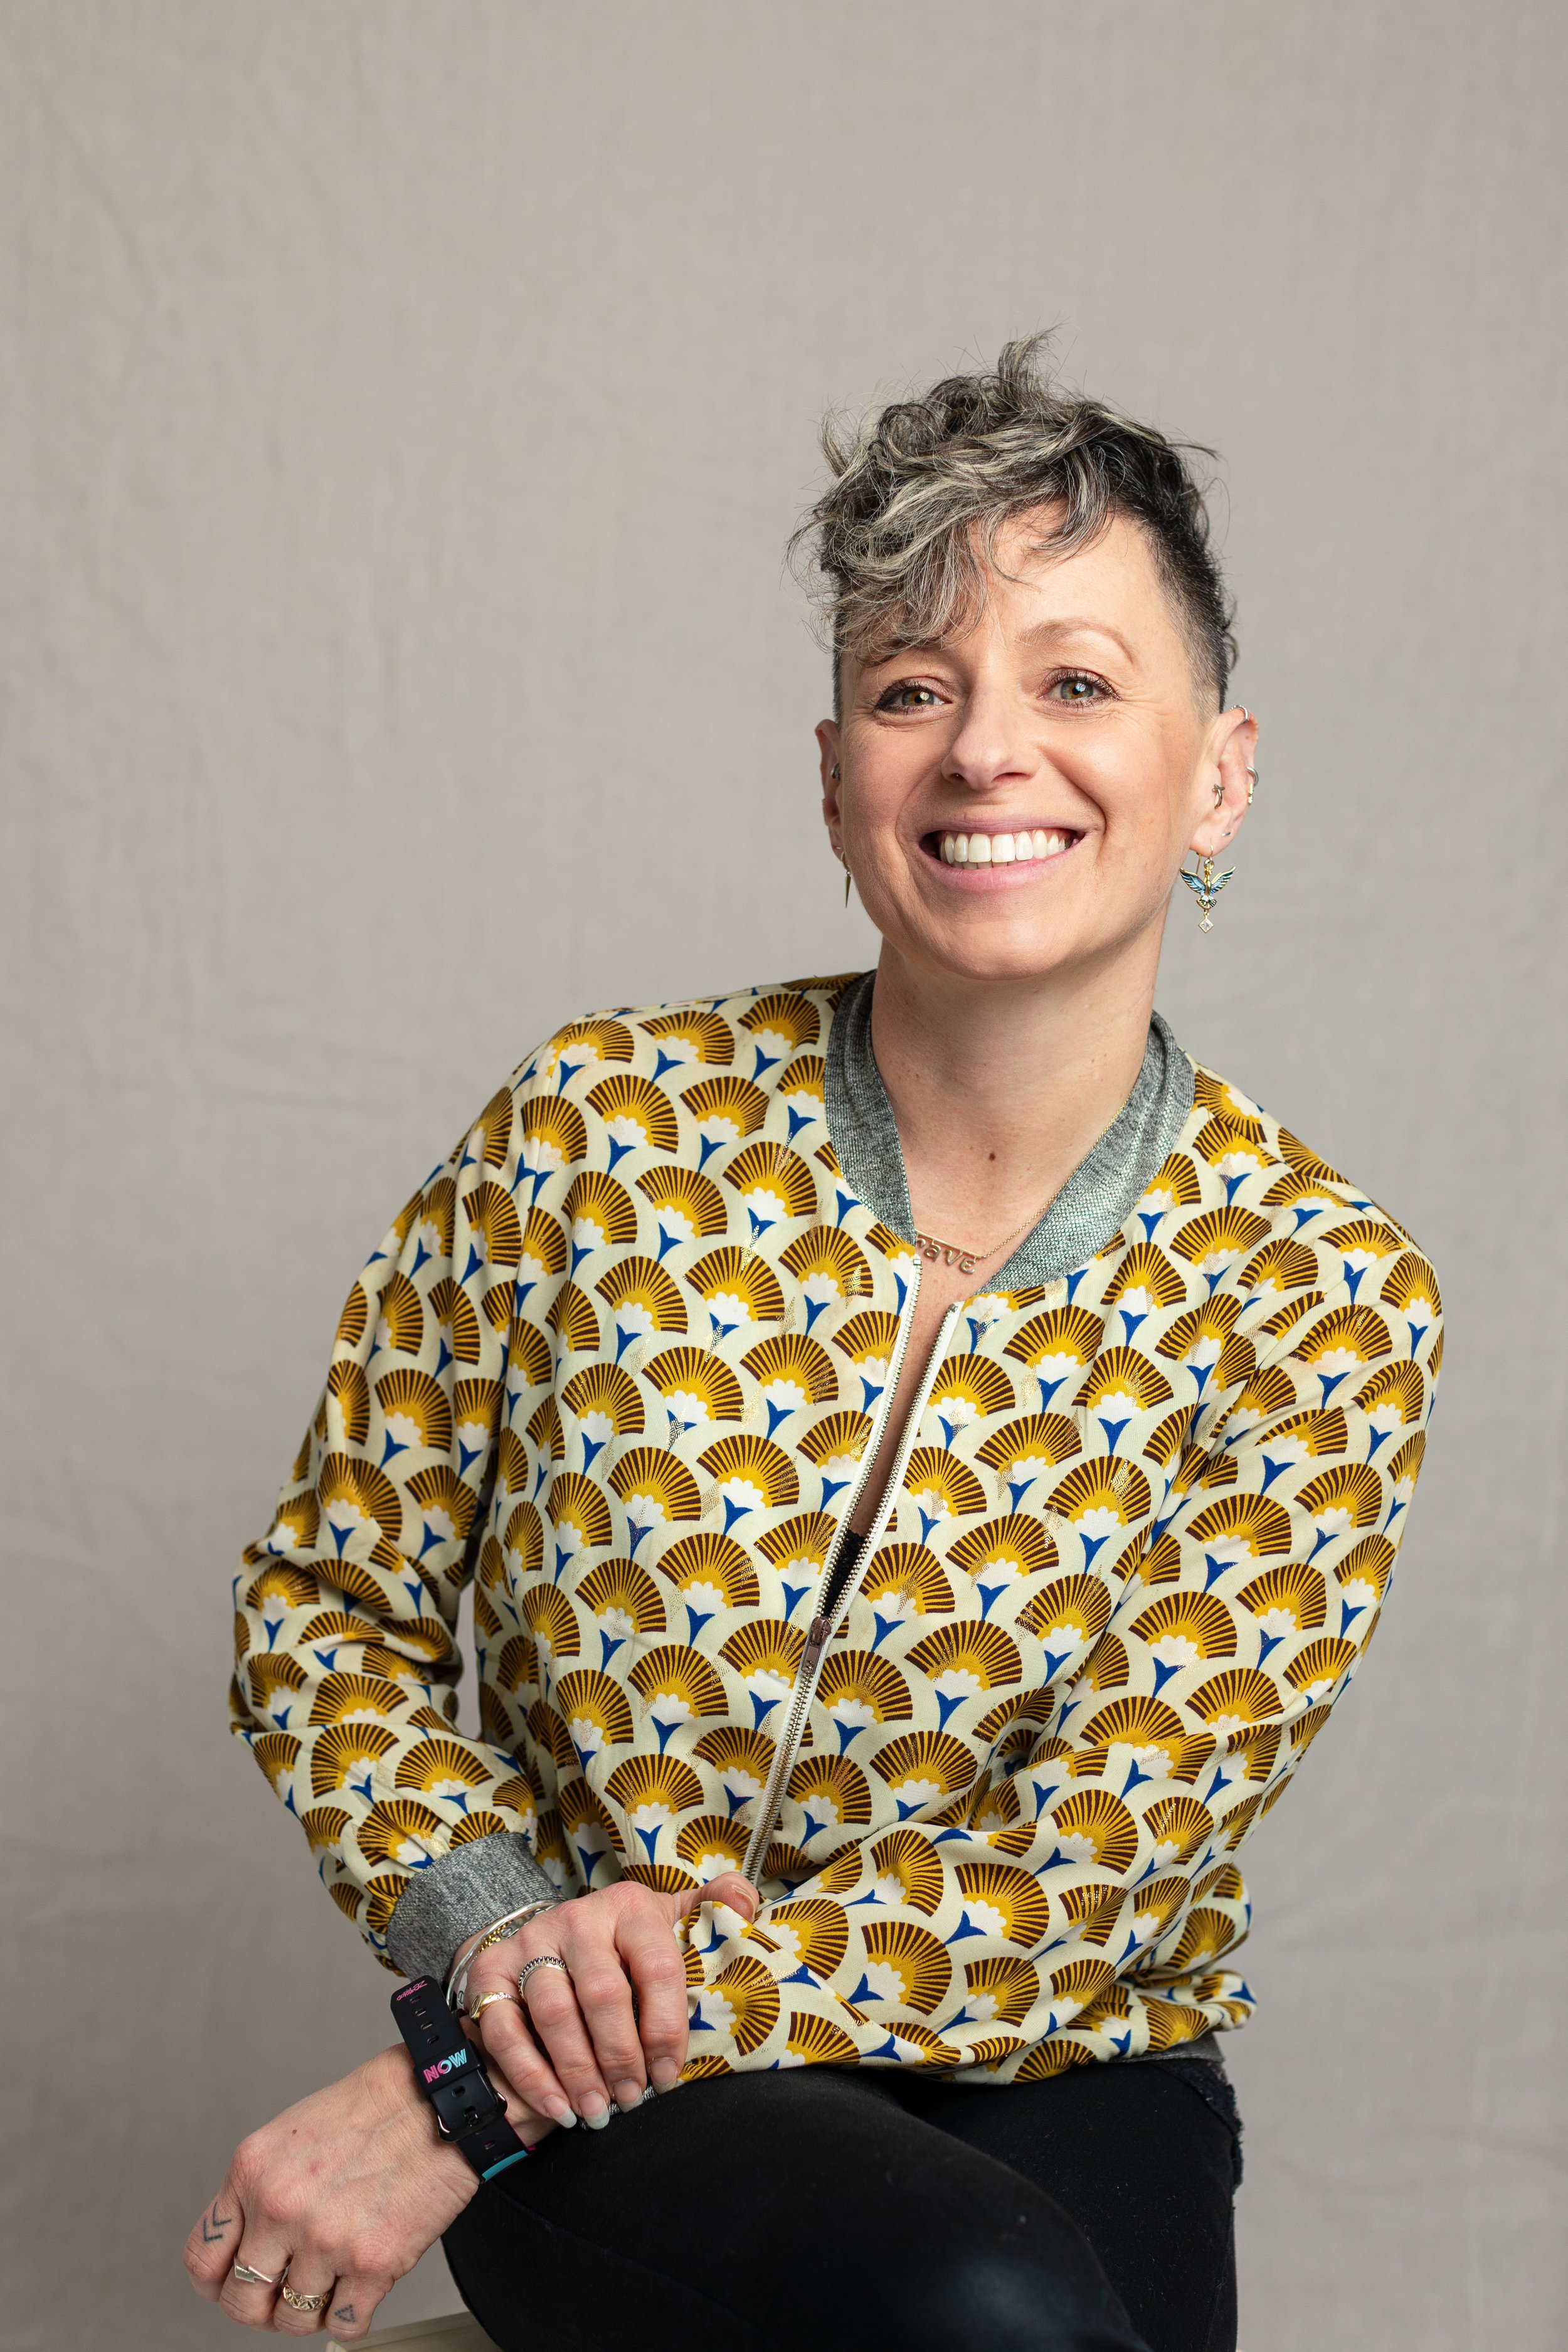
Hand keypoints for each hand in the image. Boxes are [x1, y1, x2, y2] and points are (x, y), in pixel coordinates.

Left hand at [183, 2041, 548, 2337]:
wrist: (437, 2097)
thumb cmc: (372, 2109)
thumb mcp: (290, 2135)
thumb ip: (258, 2190)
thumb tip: (244, 2248)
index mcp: (251, 2171)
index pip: (202, 2260)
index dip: (217, 2284)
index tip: (233, 2286)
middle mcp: (280, 2207)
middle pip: (241, 2301)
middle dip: (261, 2308)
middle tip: (284, 2296)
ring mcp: (325, 2239)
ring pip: (291, 2320)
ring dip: (310, 2312)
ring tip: (331, 2285)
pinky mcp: (373, 2264)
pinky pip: (342, 2327)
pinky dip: (349, 2318)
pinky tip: (359, 2290)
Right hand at [465, 1871, 756, 2130]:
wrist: (548, 1943)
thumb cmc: (625, 1949)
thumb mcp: (669, 1924)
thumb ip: (712, 1914)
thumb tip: (747, 1907)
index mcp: (629, 1906)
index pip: (657, 1966)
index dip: (666, 2028)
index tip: (668, 2076)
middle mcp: (577, 1917)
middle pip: (603, 1994)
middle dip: (621, 2057)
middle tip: (633, 2100)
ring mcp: (530, 1941)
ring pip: (554, 2013)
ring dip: (579, 2072)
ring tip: (599, 2111)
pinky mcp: (490, 1971)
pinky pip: (505, 2030)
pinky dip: (532, 2076)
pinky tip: (559, 2108)